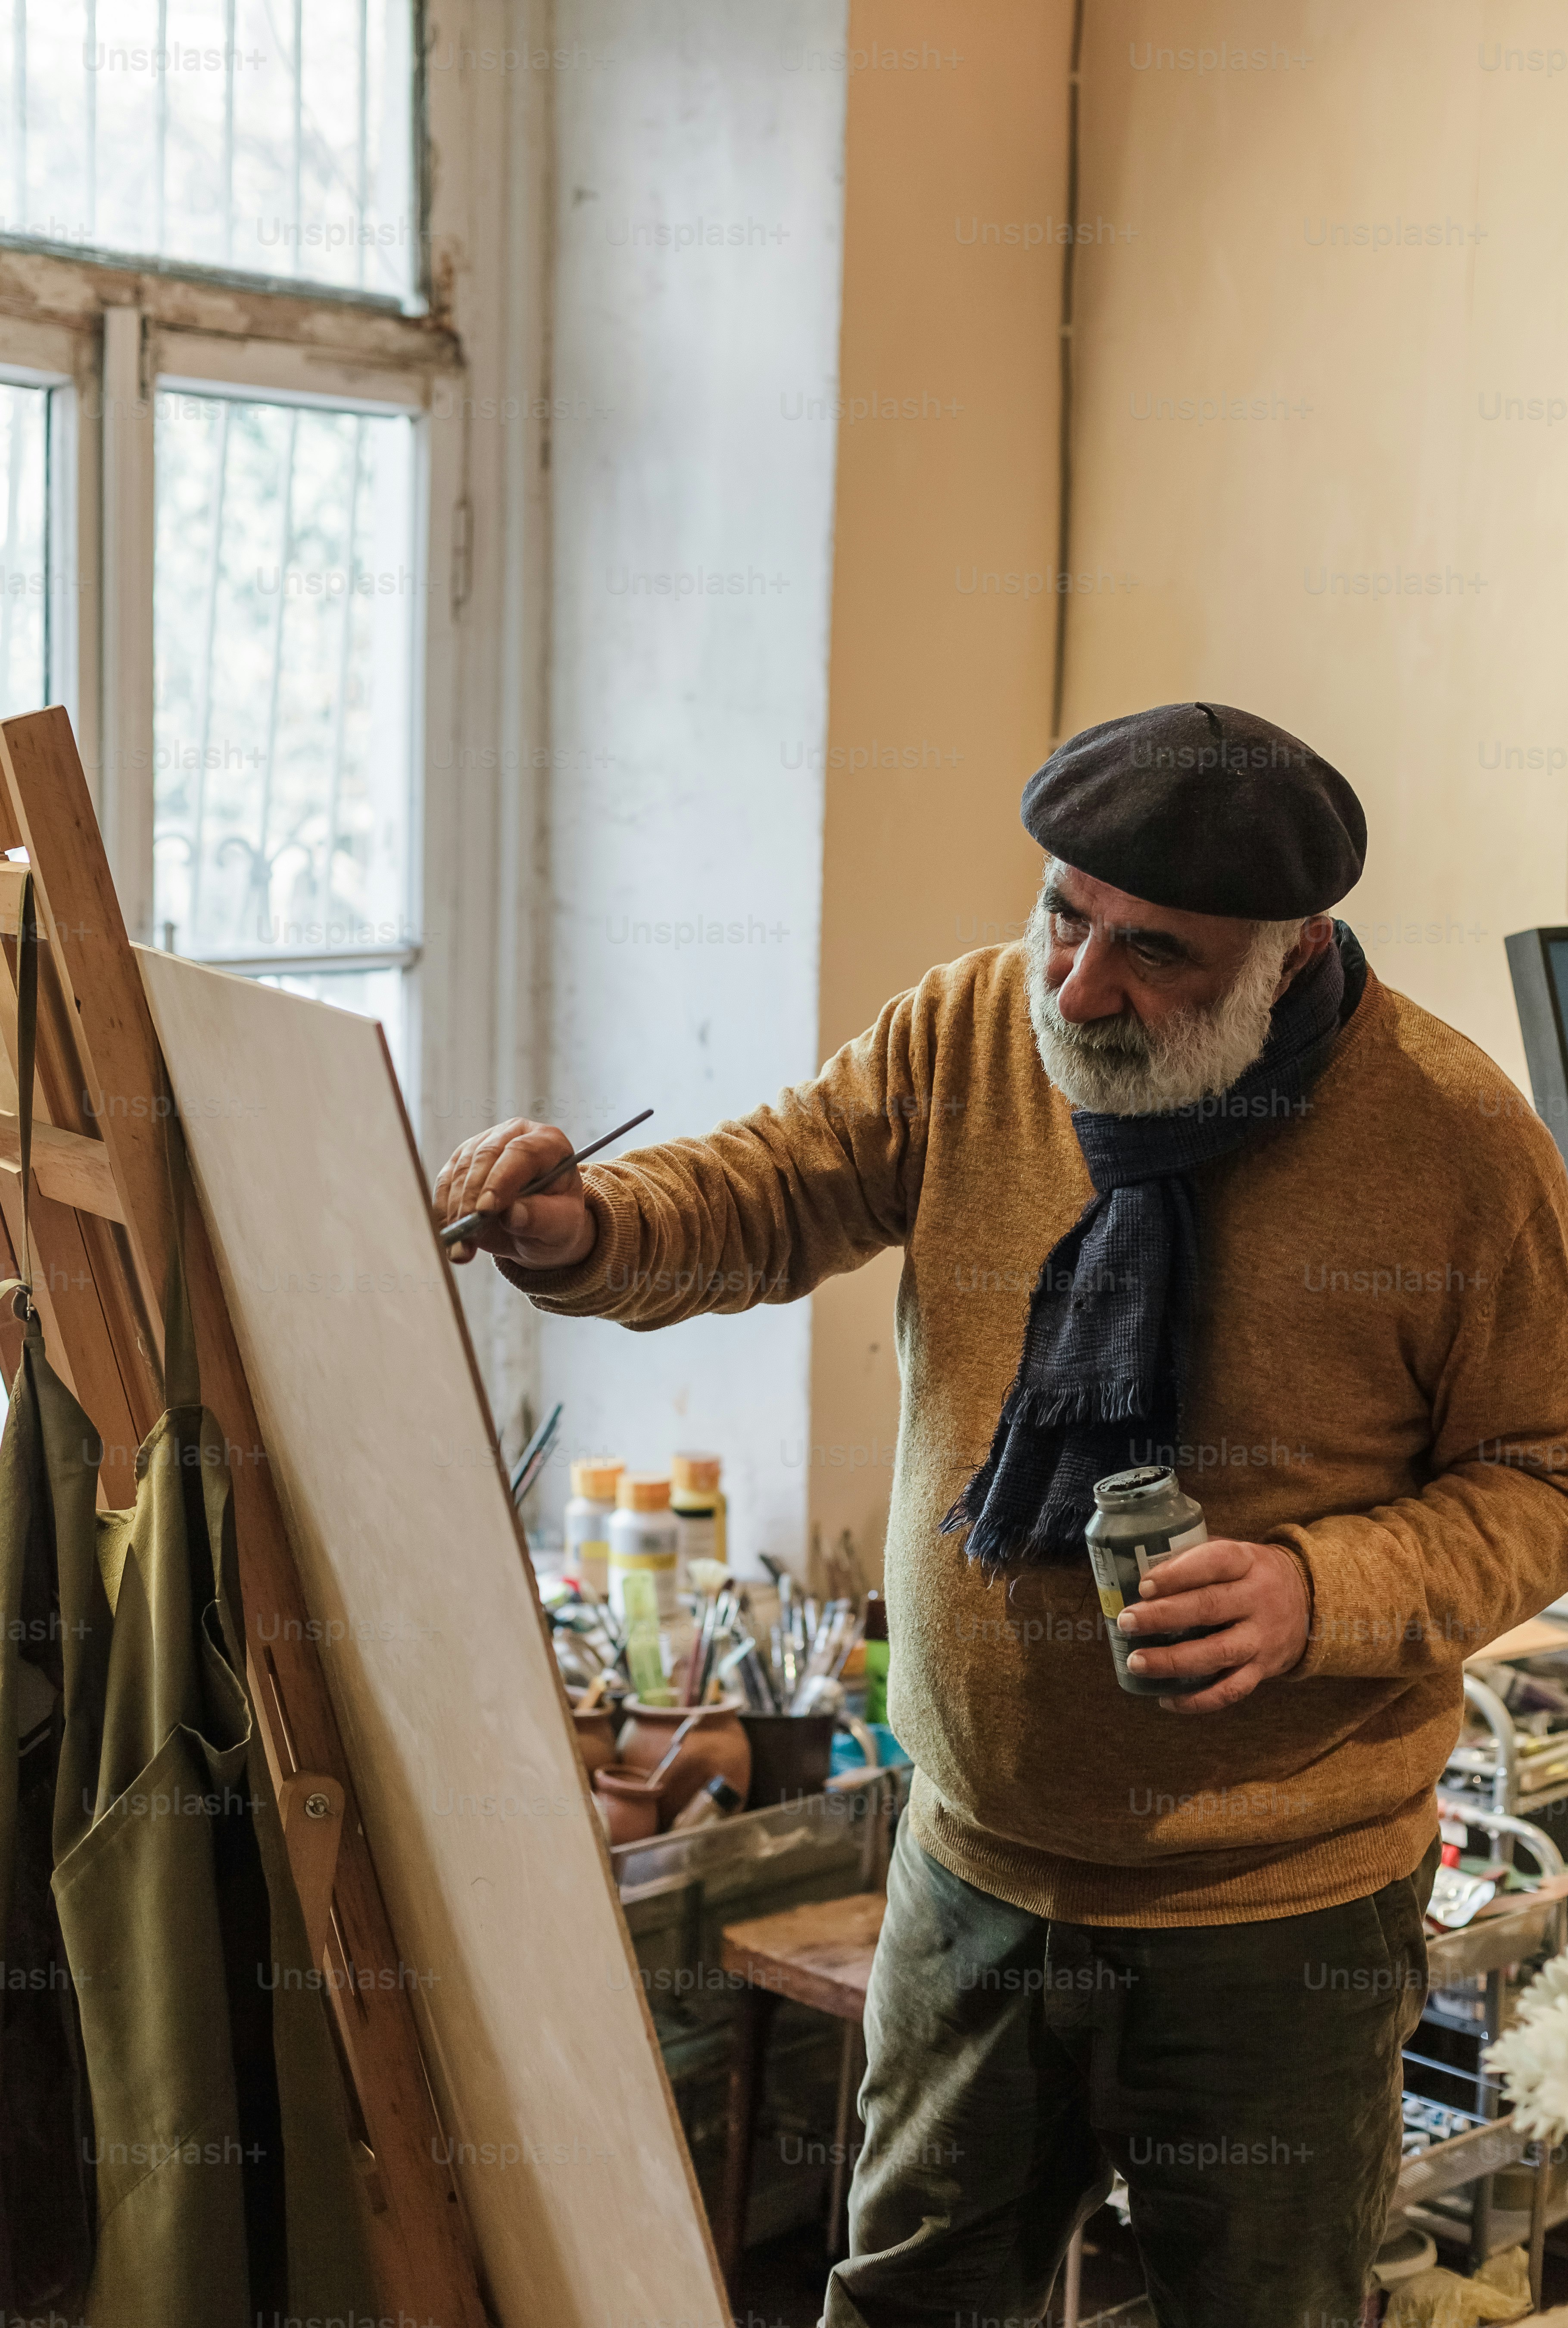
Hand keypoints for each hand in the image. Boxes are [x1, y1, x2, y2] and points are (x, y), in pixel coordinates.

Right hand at [433, 1118, 596, 1270]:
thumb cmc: (557, 1222)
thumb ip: (542, 1219)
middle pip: (486, 1156)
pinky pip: (445, 1183)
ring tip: (461, 1246)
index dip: (501, 1180)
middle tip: (468, 1231)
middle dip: (473, 1197)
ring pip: (460, 1170)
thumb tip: (511, 1215)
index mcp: (549, 1143)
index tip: (487, 1211)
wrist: (538, 1229)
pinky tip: (449, 1236)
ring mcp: (484, 1144)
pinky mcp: (461, 1161)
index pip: (522, 1152)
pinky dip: (443, 1212)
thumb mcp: (561, 1226)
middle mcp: (515, 1135)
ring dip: (456, 1210)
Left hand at [1116, 1539, 1309, 1715]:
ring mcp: (1262, 1638)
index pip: (1215, 1562)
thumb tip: (1133, 1567)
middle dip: (1163, 1616)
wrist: (1310, 1603)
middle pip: (1210, 1607)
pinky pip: (1231, 1690)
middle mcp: (1258, 1599)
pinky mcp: (1263, 1669)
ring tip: (1136, 1662)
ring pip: (1218, 1653)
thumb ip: (1194, 1558)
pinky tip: (1166, 1699)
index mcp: (1248, 1562)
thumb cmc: (1250, 1574)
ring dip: (1173, 1661)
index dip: (1178, 1573)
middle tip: (1127, 1622)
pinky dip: (1198, 1700)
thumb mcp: (1234, 1553)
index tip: (1144, 1585)